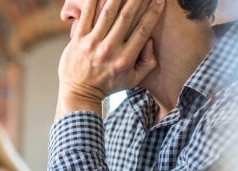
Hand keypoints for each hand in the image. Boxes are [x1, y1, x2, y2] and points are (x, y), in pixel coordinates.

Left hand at [57, 0, 163, 117]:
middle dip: (138, 0)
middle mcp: (109, 50)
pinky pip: (87, 15)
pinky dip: (94, 1)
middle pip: (126, 17)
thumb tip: (151, 40)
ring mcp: (92, 43)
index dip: (153, 13)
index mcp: (125, 59)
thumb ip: (148, 62)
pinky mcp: (77, 39)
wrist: (79, 93)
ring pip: (107, 13)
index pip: (143, 30)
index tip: (160, 0)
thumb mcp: (134, 80)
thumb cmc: (109, 85)